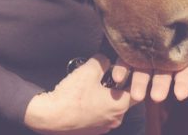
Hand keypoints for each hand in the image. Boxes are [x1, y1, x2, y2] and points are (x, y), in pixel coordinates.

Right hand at [24, 54, 138, 134]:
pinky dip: (95, 106)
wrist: (49, 117)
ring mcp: (102, 128)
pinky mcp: (90, 132)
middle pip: (123, 99)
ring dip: (105, 97)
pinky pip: (98, 116)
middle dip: (116, 86)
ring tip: (92, 85)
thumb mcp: (89, 70)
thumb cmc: (71, 95)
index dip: (133, 78)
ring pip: (110, 108)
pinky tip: (83, 97)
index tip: (126, 69)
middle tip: (107, 74)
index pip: (137, 90)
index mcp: (120, 106)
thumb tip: (105, 59)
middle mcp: (115, 120)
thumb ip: (102, 61)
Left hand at [107, 32, 187, 102]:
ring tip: (136, 94)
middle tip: (156, 97)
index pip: (184, 71)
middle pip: (162, 73)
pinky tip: (118, 77)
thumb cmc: (184, 12)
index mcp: (180, 53)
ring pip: (142, 70)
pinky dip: (120, 69)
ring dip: (139, 82)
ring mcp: (144, 52)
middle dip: (160, 85)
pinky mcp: (127, 46)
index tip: (180, 95)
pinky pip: (122, 59)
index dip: (183, 83)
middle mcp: (162, 56)